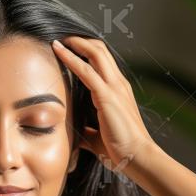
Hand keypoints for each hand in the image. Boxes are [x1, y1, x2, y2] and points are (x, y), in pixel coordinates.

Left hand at [51, 36, 156, 174]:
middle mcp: (118, 84)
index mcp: (118, 91)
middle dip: (80, 41)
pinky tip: (58, 50)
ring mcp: (114, 87)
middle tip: (62, 38)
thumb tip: (75, 134)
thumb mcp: (99, 137)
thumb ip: (88, 131)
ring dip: (75, 43)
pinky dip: (70, 57)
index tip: (69, 47)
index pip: (103, 61)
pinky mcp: (106, 95)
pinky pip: (85, 70)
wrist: (137, 157)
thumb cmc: (121, 150)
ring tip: (59, 39)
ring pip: (95, 53)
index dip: (86, 51)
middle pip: (100, 50)